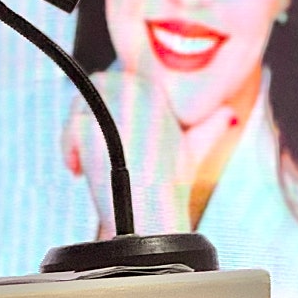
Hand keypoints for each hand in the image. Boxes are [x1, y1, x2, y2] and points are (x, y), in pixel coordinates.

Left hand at [61, 70, 235, 236]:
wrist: (152, 217)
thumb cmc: (171, 188)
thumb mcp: (195, 151)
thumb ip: (209, 128)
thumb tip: (229, 115)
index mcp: (155, 92)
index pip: (116, 80)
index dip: (107, 106)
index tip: (108, 135)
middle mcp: (134, 92)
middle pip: (94, 88)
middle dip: (88, 115)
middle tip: (93, 148)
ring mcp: (109, 109)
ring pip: (78, 108)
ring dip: (77, 136)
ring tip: (88, 164)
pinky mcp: (88, 127)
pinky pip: (69, 129)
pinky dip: (70, 151)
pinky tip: (80, 171)